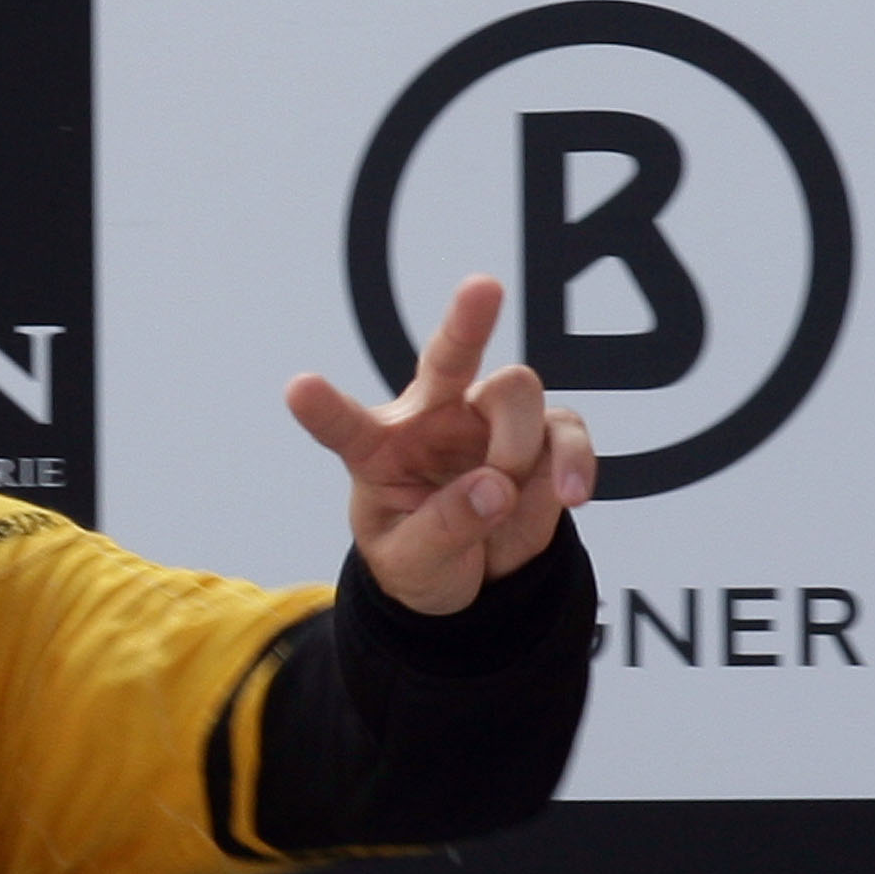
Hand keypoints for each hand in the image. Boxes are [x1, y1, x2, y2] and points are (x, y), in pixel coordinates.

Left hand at [284, 276, 595, 615]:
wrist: (479, 584)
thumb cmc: (425, 559)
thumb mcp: (413, 565)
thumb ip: (443, 529)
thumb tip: (496, 486)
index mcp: (381, 447)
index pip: (346, 424)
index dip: (324, 409)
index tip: (299, 390)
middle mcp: (437, 419)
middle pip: (450, 356)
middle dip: (466, 320)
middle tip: (483, 289)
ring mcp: (493, 424)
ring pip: (516, 391)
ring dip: (516, 446)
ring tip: (505, 495)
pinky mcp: (545, 442)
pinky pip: (567, 432)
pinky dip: (575, 462)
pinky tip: (571, 496)